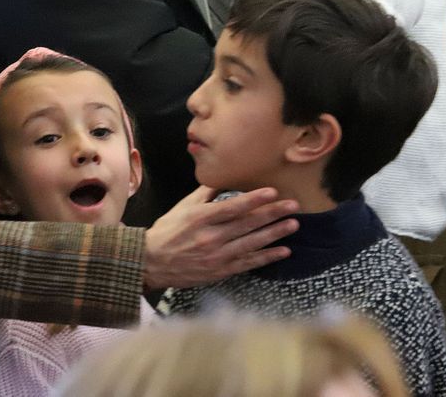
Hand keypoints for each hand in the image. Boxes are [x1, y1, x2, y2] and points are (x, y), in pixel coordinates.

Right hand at [143, 186, 298, 289]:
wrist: (152, 263)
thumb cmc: (167, 231)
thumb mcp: (183, 207)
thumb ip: (205, 193)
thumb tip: (223, 176)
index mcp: (201, 218)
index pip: (233, 207)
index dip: (254, 199)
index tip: (272, 191)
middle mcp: (211, 237)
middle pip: (248, 224)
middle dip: (273, 213)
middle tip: (293, 205)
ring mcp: (218, 256)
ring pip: (252, 243)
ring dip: (275, 233)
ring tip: (293, 224)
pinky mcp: (221, 270)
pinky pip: (249, 263)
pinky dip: (267, 257)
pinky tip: (283, 251)